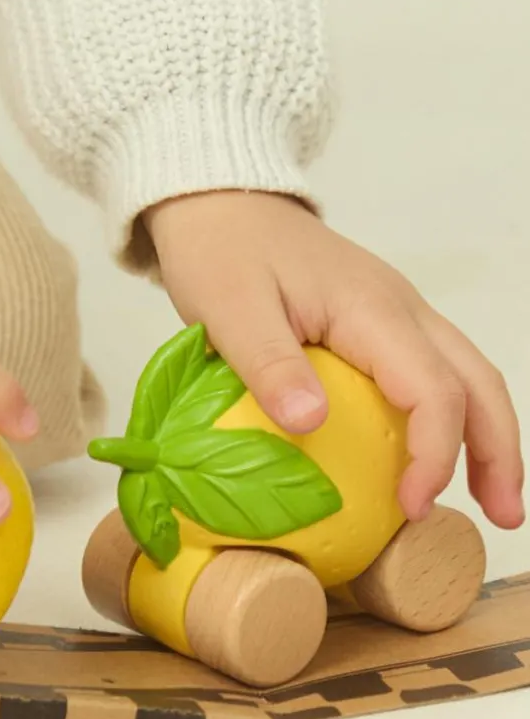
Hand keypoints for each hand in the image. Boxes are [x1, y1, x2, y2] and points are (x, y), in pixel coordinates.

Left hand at [144, 189, 523, 529]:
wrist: (218, 203)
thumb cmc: (220, 250)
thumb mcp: (229, 309)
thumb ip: (268, 364)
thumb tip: (309, 424)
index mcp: (370, 308)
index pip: (432, 387)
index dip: (434, 452)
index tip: (412, 505)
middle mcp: (399, 308)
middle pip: (476, 380)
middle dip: (498, 451)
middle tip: (504, 516)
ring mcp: (391, 311)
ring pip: (462, 373)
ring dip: (483, 434)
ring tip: (488, 495)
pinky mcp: (374, 320)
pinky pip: (428, 369)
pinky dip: (444, 415)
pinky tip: (425, 450)